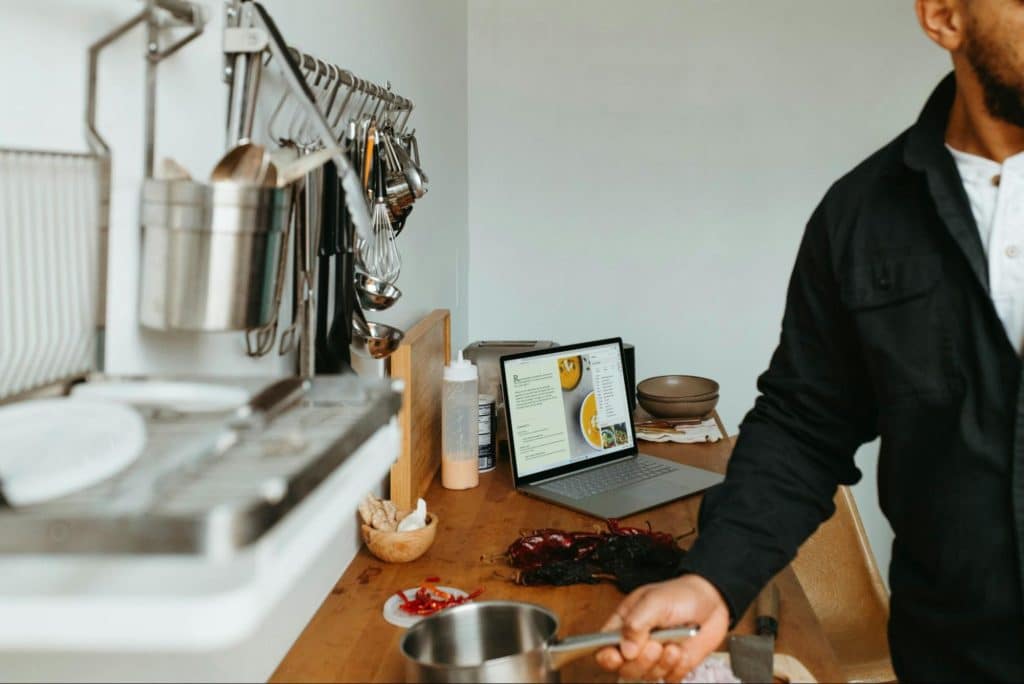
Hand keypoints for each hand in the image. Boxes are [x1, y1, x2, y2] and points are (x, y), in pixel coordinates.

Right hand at [595, 574, 729, 681]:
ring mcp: (655, 656)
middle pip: (624, 667)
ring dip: (661, 663)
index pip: (603, 646)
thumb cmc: (681, 594)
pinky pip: (669, 679)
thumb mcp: (655, 601)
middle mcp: (637, 642)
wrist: (713, 601)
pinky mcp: (673, 665)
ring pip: (647, 675)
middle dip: (641, 661)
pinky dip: (676, 668)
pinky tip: (681, 650)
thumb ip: (637, 623)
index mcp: (625, 623)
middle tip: (655, 645)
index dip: (606, 655)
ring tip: (672, 645)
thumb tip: (625, 650)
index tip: (616, 656)